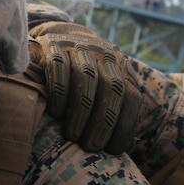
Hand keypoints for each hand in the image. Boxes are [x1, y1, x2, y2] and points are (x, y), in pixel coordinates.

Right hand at [29, 21, 141, 153]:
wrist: (57, 33)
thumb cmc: (79, 73)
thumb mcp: (101, 82)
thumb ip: (111, 106)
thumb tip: (120, 148)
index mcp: (120, 66)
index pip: (130, 96)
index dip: (124, 125)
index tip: (114, 151)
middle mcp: (103, 53)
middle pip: (111, 88)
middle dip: (102, 121)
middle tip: (90, 147)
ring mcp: (79, 46)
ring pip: (86, 78)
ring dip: (80, 111)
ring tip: (72, 135)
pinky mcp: (54, 43)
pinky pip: (59, 67)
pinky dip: (59, 92)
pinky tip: (56, 112)